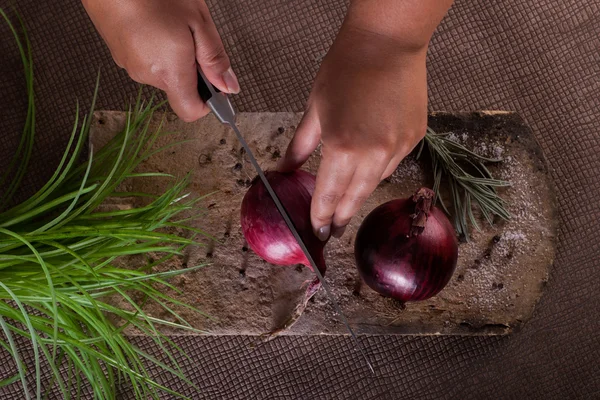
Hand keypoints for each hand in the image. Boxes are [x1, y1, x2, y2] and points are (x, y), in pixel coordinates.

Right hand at [81, 0, 238, 121]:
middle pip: (179, 88)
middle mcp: (147, 75)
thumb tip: (228, 86)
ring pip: (162, 72)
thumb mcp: (198, 21)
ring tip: (170, 24)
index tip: (216, 85)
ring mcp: (129, 65)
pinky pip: (146, 59)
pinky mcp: (119, 54)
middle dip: (191, 68)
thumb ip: (215, 58)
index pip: (191, 111)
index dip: (208, 102)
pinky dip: (155, 47)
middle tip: (192, 36)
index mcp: (169, 72)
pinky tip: (155, 23)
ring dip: (173, 55)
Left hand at [278, 24, 427, 239]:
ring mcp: (398, 148)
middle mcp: (373, 154)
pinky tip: (367, 166)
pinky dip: (377, 170)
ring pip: (374, 184)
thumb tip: (283, 170)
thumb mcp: (314, 110)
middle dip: (341, 217)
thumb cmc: (345, 70)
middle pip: (354, 199)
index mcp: (342, 147)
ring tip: (347, 202)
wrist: (386, 44)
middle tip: (332, 231)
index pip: (328, 195)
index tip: (317, 232)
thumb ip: (299, 147)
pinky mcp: (414, 139)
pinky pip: (392, 165)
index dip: (320, 216)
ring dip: (358, 194)